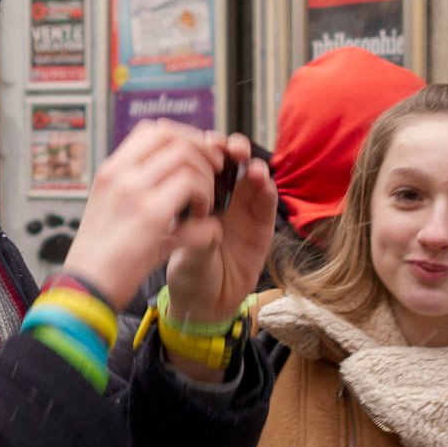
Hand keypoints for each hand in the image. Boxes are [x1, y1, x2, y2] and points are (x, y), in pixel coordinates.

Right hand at [61, 120, 255, 310]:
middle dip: (204, 153)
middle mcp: (120, 175)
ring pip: (188, 164)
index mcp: (111, 171)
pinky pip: (195, 194)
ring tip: (202, 206)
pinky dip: (206, 208)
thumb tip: (173, 173)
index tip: (198, 154)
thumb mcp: (109, 207)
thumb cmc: (99, 254)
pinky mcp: (151, 218)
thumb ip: (136, 186)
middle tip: (214, 174)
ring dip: (206, 182)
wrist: (84, 287)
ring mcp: (134, 193)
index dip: (185, 136)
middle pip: (175, 140)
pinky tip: (201, 226)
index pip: (154, 130)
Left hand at [163, 132, 276, 326]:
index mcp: (196, 195)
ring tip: (245, 162)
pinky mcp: (262, 225)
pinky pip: (267, 200)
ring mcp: (243, 209)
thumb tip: (189, 195)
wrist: (205, 304)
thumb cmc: (187, 272)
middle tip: (228, 147)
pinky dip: (266, 187)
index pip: (202, 162)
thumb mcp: (181, 245)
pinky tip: (260, 180)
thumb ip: (191, 223)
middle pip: (229, 161)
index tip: (203, 143)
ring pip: (251, 175)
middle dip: (230, 148)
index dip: (205, 148)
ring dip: (250, 163)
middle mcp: (222, 197)